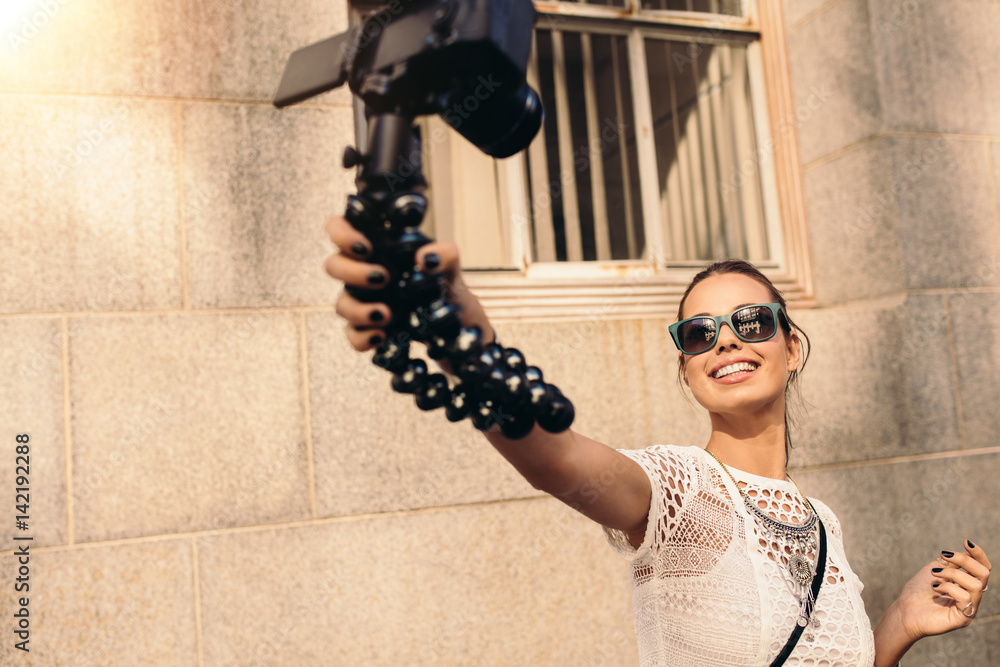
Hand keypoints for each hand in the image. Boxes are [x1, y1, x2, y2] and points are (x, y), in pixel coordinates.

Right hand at [323, 215, 493, 351]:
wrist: (455, 315)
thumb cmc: (442, 278)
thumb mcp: (449, 262)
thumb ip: (444, 253)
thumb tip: (425, 259)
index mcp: (374, 246)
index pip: (338, 228)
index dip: (341, 234)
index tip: (365, 247)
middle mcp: (361, 271)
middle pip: (333, 266)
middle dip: (352, 272)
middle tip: (382, 278)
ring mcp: (362, 301)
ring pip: (341, 305)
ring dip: (359, 310)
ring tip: (387, 314)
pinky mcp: (368, 328)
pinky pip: (353, 335)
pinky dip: (363, 337)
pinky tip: (382, 336)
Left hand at [893, 540, 990, 640]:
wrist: (904, 609)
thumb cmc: (918, 590)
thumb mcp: (936, 569)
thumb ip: (952, 563)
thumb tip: (966, 552)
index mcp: (966, 584)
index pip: (983, 568)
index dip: (978, 554)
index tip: (966, 542)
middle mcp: (971, 596)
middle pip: (984, 574)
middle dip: (964, 560)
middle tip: (944, 556)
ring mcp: (969, 608)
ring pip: (976, 584)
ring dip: (952, 574)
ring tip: (935, 575)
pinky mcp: (963, 618)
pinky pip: (965, 597)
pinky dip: (949, 588)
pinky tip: (936, 589)